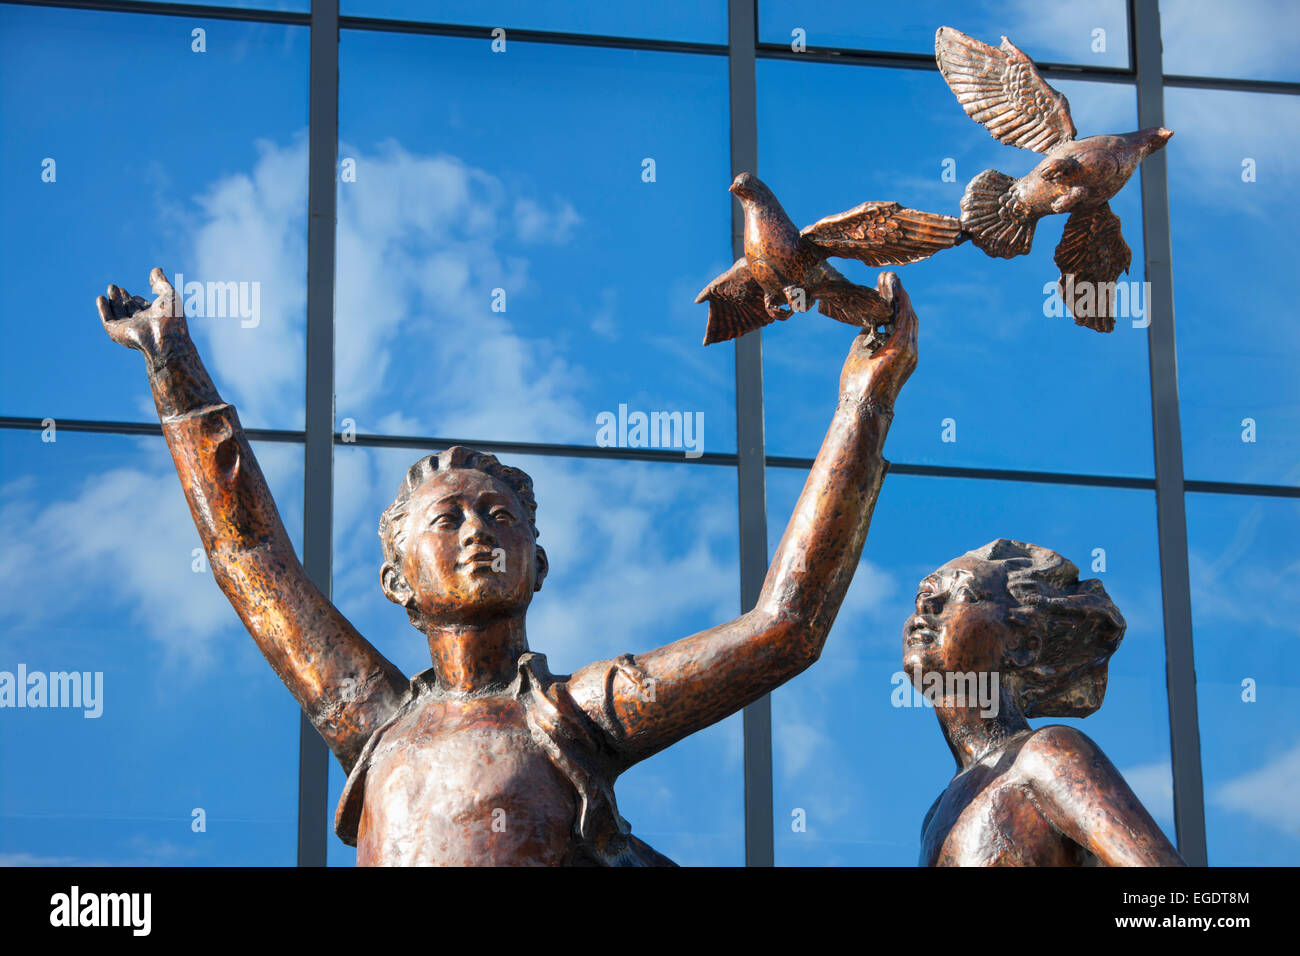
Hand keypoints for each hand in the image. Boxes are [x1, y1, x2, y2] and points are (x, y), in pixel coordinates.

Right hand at [96, 267, 186, 359]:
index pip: (145, 309)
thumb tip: (156, 269)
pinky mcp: (118, 332)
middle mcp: (142, 323)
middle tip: (116, 288)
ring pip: (119, 314)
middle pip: (130, 310)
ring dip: (114, 301)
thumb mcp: (169, 295)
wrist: (164, 340)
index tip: (137, 296)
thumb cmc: (171, 319)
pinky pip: (108, 320)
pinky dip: (103, 309)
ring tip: (111, 287)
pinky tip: (100, 298)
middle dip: (124, 299)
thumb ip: (161, 282)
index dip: (140, 301)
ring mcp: (130, 328)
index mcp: (156, 317)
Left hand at [840, 271, 917, 408]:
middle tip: (887, 277)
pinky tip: (892, 287)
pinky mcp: (903, 348)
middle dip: (897, 296)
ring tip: (888, 277)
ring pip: (907, 314)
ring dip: (898, 294)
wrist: (863, 405)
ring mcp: (908, 349)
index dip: (894, 304)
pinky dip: (899, 301)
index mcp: (900, 352)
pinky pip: (904, 318)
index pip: (900, 322)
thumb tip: (866, 322)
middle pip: (906, 315)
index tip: (884, 288)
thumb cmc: (859, 385)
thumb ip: (868, 336)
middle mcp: (909, 350)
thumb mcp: (863, 352)